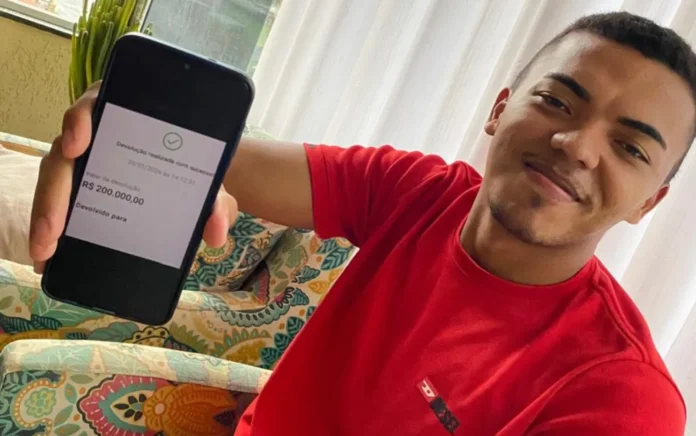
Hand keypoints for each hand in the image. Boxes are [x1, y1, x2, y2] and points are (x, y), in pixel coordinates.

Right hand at [29, 82, 237, 272]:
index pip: (99, 103)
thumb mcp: (210, 184)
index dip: (81, 120)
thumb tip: (216, 232)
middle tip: (54, 231)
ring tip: (46, 251)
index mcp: (131, 114)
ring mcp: (86, 158)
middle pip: (65, 151)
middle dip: (55, 192)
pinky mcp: (79, 183)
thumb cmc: (196, 170)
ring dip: (46, 214)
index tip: (77, 145)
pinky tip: (47, 256)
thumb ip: (218, 202)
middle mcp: (99, 131)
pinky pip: (57, 200)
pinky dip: (50, 226)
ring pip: (55, 178)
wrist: (193, 180)